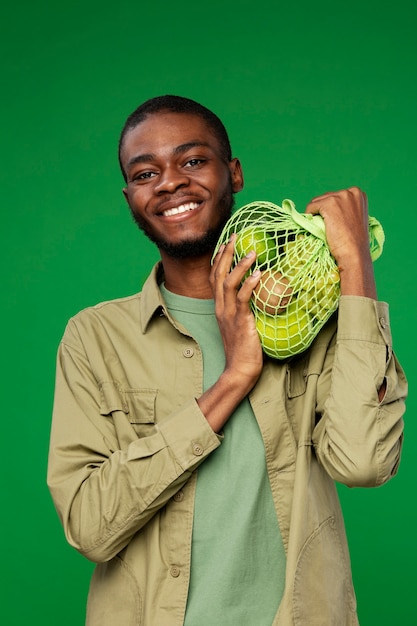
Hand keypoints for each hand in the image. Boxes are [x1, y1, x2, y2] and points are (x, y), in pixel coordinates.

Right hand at [210, 234, 262, 388]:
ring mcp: (229, 314)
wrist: (240, 369)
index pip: (214, 278)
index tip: (226, 244)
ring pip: (228, 283)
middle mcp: (221, 308)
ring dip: (239, 266)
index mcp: (220, 307)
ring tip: (252, 253)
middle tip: (235, 238)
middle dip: (225, 254)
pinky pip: (243, 299)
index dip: (219, 259)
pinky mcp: (240, 321)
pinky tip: (259, 274)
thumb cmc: (245, 349)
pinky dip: (249, 284)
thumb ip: (246, 308)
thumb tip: (261, 294)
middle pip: (218, 274)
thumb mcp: (242, 324)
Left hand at [305, 187, 376, 297]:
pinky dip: (309, 216)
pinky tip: (318, 227)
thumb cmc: (353, 242)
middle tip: (328, 228)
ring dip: (316, 215)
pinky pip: (311, 207)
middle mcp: (350, 192)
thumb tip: (327, 210)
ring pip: (317, 202)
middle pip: (325, 197)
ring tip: (325, 228)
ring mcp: (340, 196)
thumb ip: (345, 210)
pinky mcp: (330, 203)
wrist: (354, 253)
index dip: (330, 210)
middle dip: (322, 211)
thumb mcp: (353, 220)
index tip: (333, 222)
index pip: (335, 196)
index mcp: (358, 194)